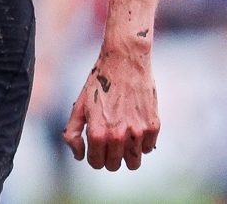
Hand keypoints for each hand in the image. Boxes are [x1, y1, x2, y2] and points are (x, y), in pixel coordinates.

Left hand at [62, 44, 159, 170]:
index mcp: (97, 133)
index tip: (96, 145)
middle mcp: (117, 136)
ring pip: (134, 162)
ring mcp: (137, 132)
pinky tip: (135, 126)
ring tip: (123, 134)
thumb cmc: (100, 83)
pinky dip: (142, 142)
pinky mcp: (153, 126)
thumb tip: (79, 156)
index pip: (96, 163)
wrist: (125, 60)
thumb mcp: (79, 105)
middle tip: (109, 140)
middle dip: (110, 157)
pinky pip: (148, 148)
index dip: (94, 156)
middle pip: (114, 165)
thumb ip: (72, 134)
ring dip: (127, 152)